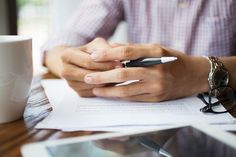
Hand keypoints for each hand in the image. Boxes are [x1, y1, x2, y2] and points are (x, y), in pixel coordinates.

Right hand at [60, 38, 121, 96]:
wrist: (75, 61)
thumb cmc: (87, 52)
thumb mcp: (96, 45)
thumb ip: (105, 48)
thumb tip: (117, 56)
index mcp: (67, 55)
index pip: (89, 62)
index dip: (105, 63)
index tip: (120, 63)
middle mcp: (65, 71)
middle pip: (90, 75)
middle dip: (107, 74)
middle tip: (122, 71)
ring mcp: (71, 84)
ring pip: (93, 86)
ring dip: (108, 82)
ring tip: (120, 77)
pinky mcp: (78, 92)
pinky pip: (94, 93)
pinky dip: (105, 89)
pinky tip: (113, 82)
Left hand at [84, 44, 208, 101]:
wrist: (194, 76)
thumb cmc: (173, 59)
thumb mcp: (155, 48)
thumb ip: (133, 48)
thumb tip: (111, 47)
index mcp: (156, 53)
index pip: (127, 52)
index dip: (108, 54)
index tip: (93, 56)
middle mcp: (157, 71)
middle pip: (123, 74)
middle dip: (102, 76)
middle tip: (87, 77)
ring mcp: (157, 87)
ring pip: (126, 91)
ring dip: (108, 91)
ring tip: (94, 89)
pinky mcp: (156, 99)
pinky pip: (134, 99)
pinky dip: (119, 97)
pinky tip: (109, 94)